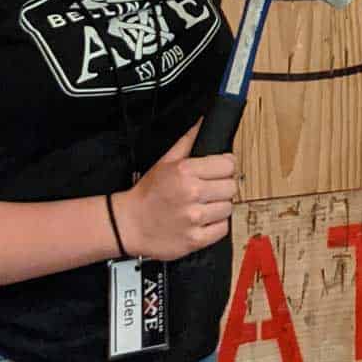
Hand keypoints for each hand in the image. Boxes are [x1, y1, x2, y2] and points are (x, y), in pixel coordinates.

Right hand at [113, 122, 238, 259]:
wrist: (129, 224)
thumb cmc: (147, 194)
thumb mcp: (164, 162)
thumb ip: (188, 141)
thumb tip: (203, 123)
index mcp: (185, 171)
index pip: (228, 164)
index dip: (225, 166)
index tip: (219, 170)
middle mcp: (191, 193)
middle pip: (231, 186)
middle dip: (222, 187)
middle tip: (209, 190)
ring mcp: (194, 218)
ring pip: (228, 208)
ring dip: (219, 207)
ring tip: (202, 206)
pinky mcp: (196, 239)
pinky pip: (223, 229)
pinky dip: (215, 226)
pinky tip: (202, 220)